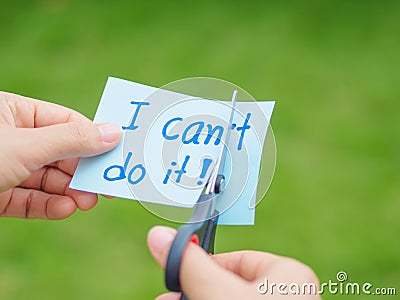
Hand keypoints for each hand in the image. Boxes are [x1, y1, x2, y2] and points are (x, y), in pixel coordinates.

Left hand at [0, 92, 120, 218]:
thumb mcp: (26, 145)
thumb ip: (72, 140)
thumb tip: (114, 132)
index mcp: (13, 112)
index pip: (65, 122)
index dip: (93, 138)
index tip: (115, 156)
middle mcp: (12, 138)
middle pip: (60, 154)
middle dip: (81, 172)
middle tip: (104, 187)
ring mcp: (5, 168)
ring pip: (47, 179)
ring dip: (69, 192)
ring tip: (86, 202)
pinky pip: (29, 199)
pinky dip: (49, 205)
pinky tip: (65, 208)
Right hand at [147, 226, 320, 299]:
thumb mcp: (215, 291)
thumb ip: (188, 264)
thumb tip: (159, 235)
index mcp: (287, 274)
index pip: (236, 259)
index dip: (202, 266)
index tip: (176, 276)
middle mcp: (287, 296)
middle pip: (227, 286)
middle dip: (192, 292)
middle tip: (166, 299)